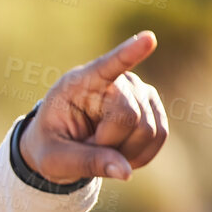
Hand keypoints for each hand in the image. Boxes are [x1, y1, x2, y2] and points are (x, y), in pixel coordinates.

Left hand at [19, 30, 167, 183]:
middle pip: (129, 116)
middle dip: (109, 144)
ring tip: (100, 147)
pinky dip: (139, 155)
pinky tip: (119, 153)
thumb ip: (86, 163)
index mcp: (78, 84)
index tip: (148, 39)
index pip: (106, 66)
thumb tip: (126, 172)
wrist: (63, 146)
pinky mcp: (154, 107)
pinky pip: (159, 137)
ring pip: (149, 130)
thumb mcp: (54, 159)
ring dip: (124, 153)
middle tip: (86, 145)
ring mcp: (138, 91)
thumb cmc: (51, 146)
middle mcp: (115, 81)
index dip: (128, 54)